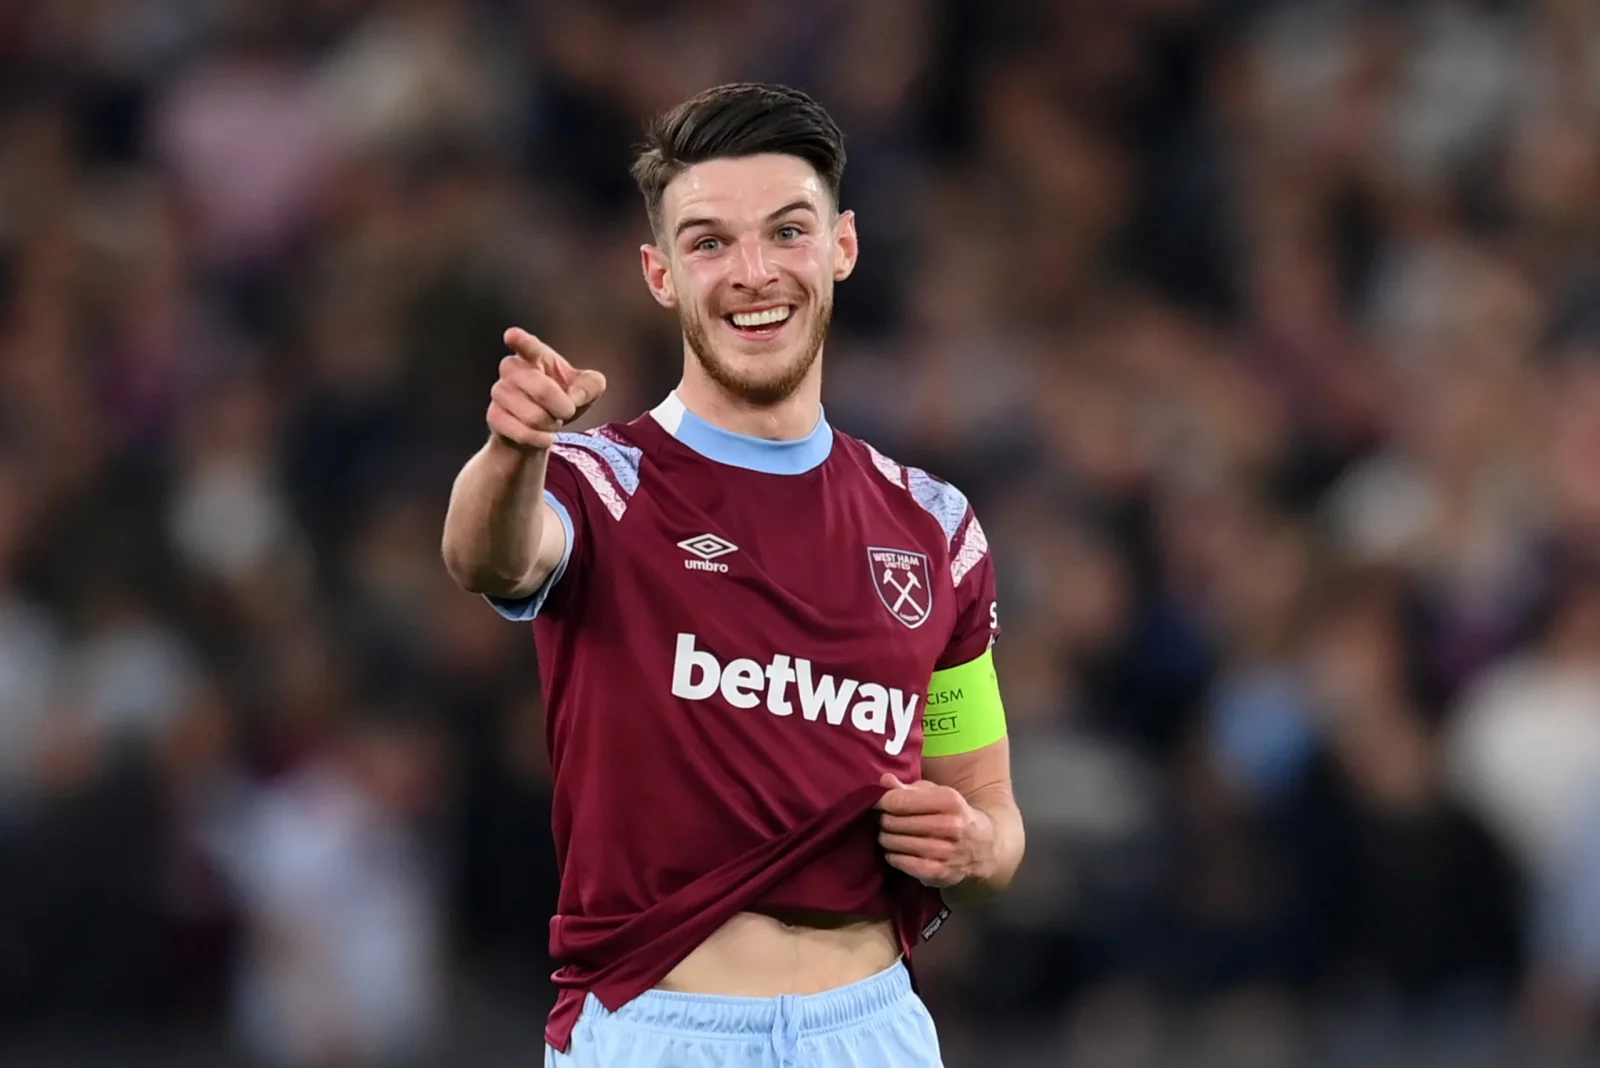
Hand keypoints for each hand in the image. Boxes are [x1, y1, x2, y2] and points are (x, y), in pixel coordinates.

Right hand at [487, 328, 606, 451]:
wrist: (539, 429)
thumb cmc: (561, 399)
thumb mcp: (586, 389)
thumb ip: (591, 384)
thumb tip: (574, 396)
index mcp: (535, 355)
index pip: (527, 346)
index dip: (520, 341)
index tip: (512, 336)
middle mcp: (512, 369)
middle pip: (542, 390)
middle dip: (563, 408)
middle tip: (566, 412)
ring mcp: (500, 391)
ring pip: (533, 416)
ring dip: (551, 425)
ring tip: (549, 421)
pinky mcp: (494, 416)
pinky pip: (522, 433)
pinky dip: (540, 439)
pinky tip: (543, 436)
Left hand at [875, 773, 994, 888]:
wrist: (983, 848)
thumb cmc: (952, 815)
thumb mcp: (935, 794)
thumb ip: (908, 788)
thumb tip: (884, 781)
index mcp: (949, 801)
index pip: (899, 800)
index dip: (882, 802)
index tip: (878, 804)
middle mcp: (950, 826)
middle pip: (894, 822)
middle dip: (883, 820)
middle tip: (882, 820)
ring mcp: (946, 852)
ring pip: (895, 843)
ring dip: (886, 839)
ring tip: (889, 835)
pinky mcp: (940, 873)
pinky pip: (903, 864)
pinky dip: (894, 858)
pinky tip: (897, 853)